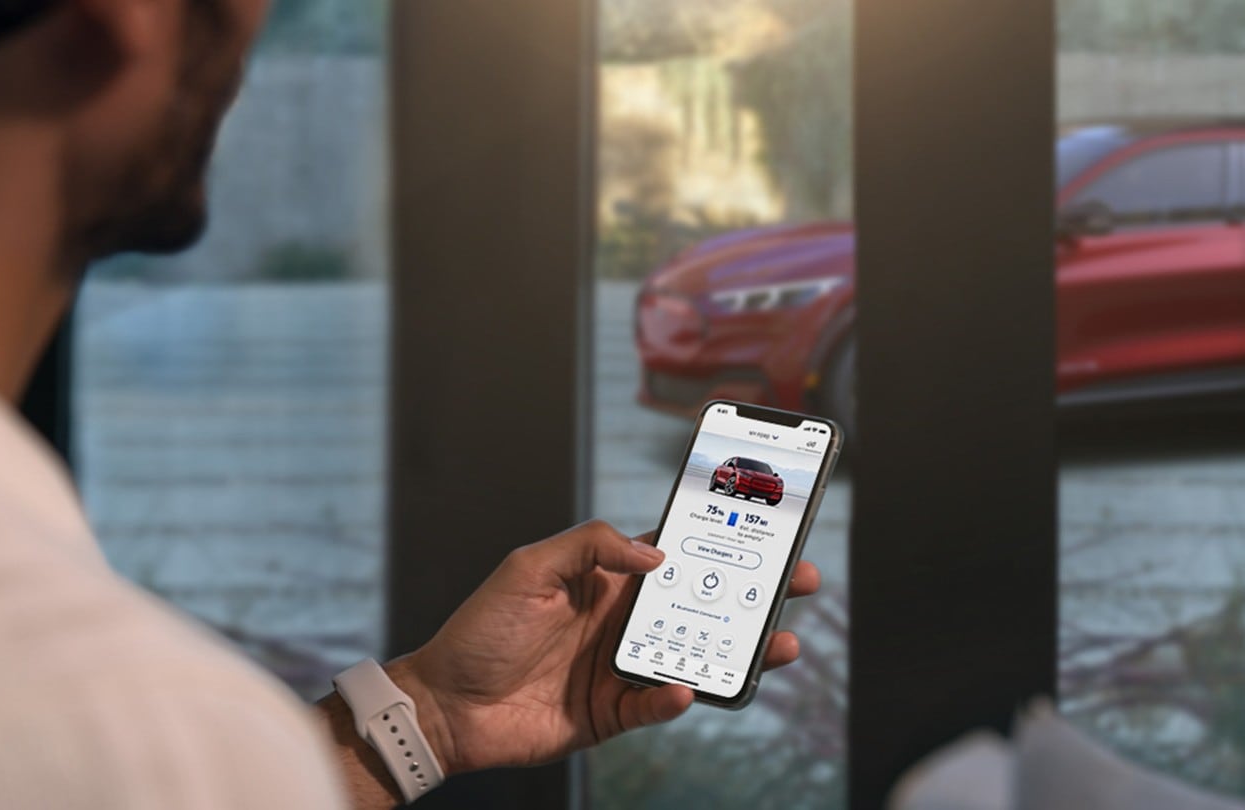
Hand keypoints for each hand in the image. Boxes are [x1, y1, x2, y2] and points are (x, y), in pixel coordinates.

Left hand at [389, 520, 820, 775]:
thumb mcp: (528, 568)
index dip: (718, 543)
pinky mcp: (614, 712)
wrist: (446, 705)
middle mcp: (622, 621)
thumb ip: (591, 547)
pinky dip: (675, 697)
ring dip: (737, 650)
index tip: (763, 531)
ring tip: (777, 644)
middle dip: (751, 595)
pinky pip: (656, 704)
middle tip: (798, 584)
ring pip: (694, 655)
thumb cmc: (480, 631)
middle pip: (701, 604)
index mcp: (607, 581)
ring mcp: (622, 667)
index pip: (675, 556)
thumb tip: (655, 554)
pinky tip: (686, 687)